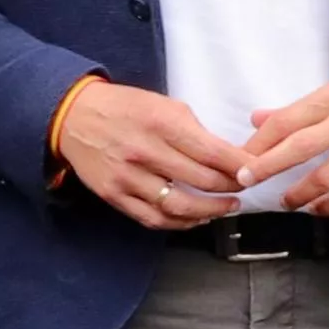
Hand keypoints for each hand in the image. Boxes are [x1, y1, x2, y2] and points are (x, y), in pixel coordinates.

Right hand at [55, 76, 244, 228]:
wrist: (73, 116)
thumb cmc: (124, 108)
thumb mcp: (165, 105)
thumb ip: (195, 132)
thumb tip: (228, 156)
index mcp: (162, 124)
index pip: (213, 153)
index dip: (240, 167)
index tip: (255, 171)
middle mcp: (144, 152)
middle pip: (202, 181)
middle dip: (231, 187)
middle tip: (244, 187)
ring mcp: (127, 177)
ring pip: (180, 206)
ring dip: (211, 211)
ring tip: (227, 206)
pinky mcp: (114, 194)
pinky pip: (153, 218)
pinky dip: (180, 222)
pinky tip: (196, 217)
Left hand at [243, 76, 328, 213]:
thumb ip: (296, 110)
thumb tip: (257, 120)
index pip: (287, 121)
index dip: (259, 143)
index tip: (239, 160)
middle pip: (300, 148)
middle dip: (267, 167)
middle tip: (246, 181)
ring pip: (325, 177)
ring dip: (298, 193)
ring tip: (285, 202)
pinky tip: (317, 209)